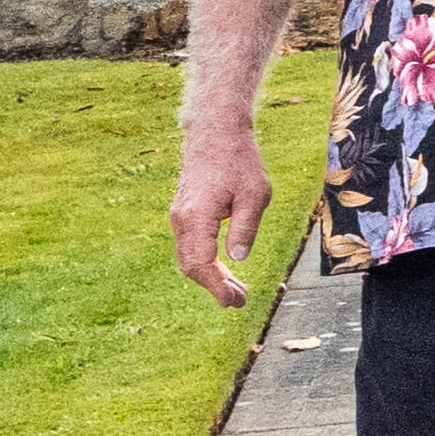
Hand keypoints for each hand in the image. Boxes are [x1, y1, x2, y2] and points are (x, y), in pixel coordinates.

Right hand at [174, 101, 273, 304]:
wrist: (215, 133)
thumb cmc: (238, 161)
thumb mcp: (254, 195)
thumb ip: (244, 227)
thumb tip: (238, 258)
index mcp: (197, 216)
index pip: (199, 263)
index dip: (215, 286)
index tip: (233, 301)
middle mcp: (181, 219)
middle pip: (191, 265)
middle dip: (215, 287)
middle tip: (240, 302)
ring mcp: (180, 216)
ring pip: (189, 257)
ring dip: (211, 277)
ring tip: (237, 291)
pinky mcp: (184, 214)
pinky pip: (191, 246)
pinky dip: (206, 263)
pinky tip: (225, 271)